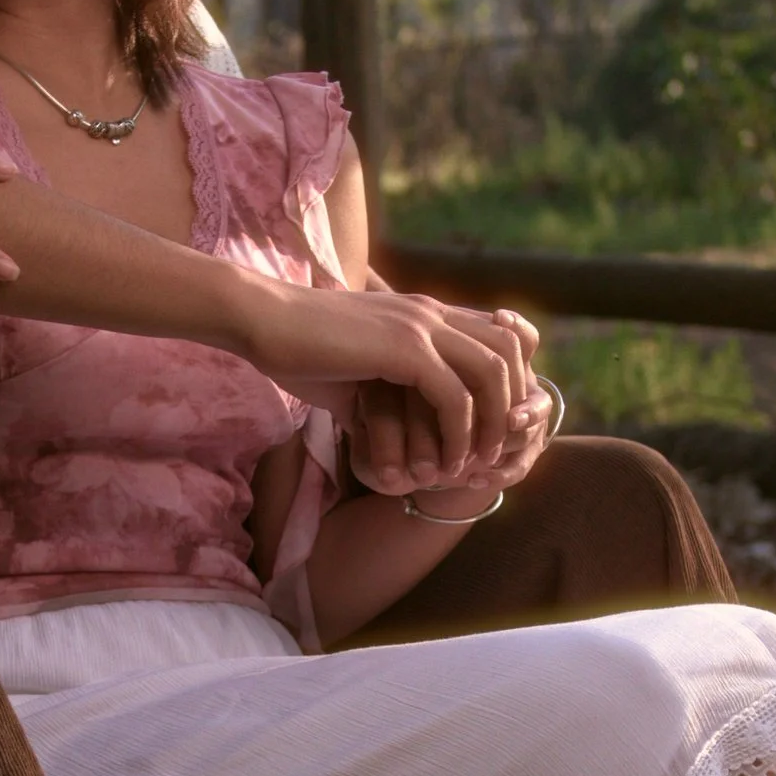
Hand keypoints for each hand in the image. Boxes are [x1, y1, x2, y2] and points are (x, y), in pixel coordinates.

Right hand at [243, 285, 538, 484]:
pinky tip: (446, 462)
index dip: (507, 380)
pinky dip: (459, 433)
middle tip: (501, 447)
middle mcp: (431, 312)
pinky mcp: (406, 348)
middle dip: (513, 402)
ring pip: (492, 373)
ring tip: (480, 463)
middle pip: (509, 350)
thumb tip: (379, 431)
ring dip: (492, 424)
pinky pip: (455, 395)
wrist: (261, 321)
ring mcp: (421, 326)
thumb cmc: (295, 348)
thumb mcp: (352, 372)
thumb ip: (380, 393)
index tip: (495, 425)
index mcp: (423, 312)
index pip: (496, 334)